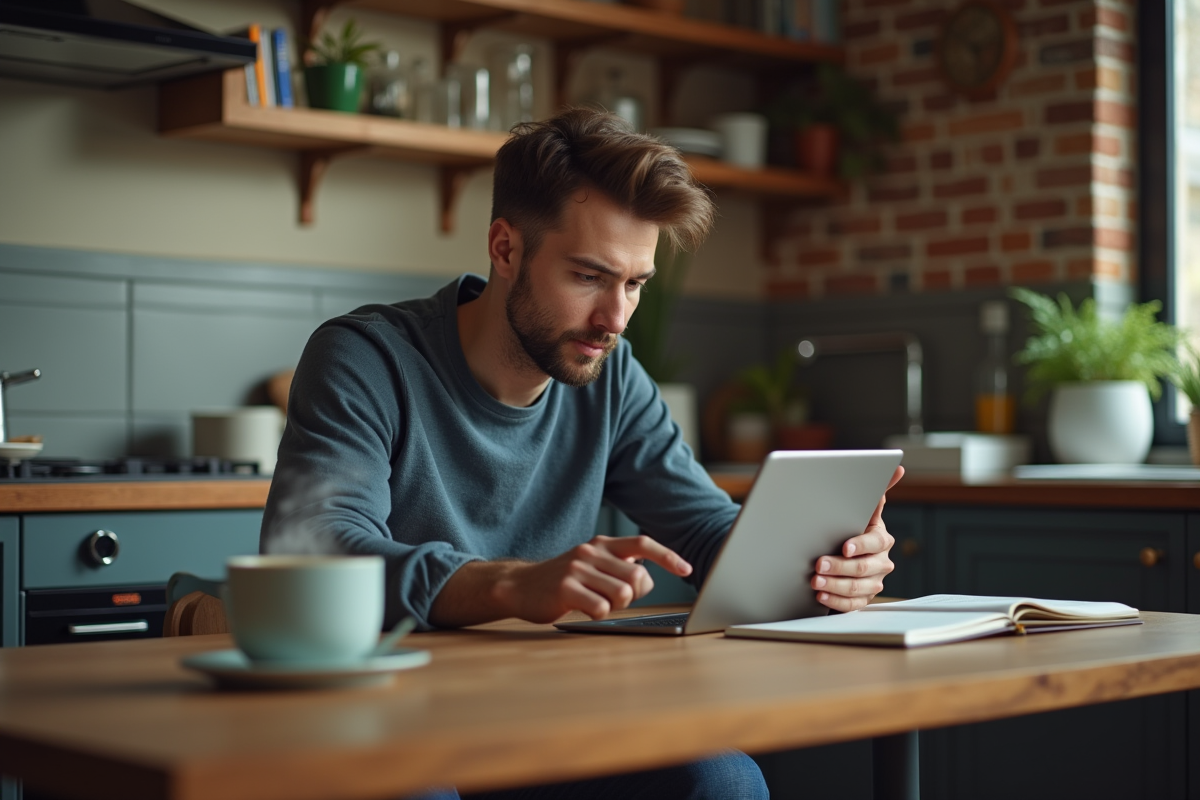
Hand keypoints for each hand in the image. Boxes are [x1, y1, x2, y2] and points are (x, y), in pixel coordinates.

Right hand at [496, 535, 692, 623]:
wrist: (519, 586)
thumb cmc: (564, 581)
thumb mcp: (592, 566)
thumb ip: (619, 568)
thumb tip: (645, 581)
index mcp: (601, 544)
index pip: (642, 544)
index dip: (667, 557)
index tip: (687, 569)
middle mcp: (591, 552)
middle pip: (638, 577)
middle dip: (634, 595)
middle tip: (613, 598)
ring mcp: (578, 569)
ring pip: (623, 594)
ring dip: (615, 606)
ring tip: (596, 602)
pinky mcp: (566, 589)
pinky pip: (601, 608)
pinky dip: (598, 614)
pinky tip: (583, 609)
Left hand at [811, 465, 904, 611]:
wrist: (848, 555)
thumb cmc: (852, 529)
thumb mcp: (862, 512)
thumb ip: (876, 494)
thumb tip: (897, 468)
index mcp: (881, 539)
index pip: (875, 543)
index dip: (860, 545)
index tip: (845, 546)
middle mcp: (881, 562)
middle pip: (864, 568)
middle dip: (840, 566)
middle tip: (818, 564)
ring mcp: (873, 583)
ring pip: (856, 588)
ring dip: (834, 586)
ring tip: (815, 581)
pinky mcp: (863, 599)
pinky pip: (851, 605)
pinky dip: (835, 601)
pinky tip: (820, 596)